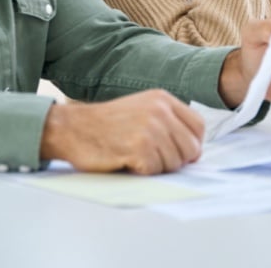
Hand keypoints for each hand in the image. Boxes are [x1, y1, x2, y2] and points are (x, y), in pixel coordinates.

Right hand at [39, 90, 203, 174]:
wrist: (72, 128)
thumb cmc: (106, 125)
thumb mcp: (141, 110)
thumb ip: (167, 122)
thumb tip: (193, 150)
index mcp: (162, 99)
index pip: (198, 127)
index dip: (192, 145)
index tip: (180, 153)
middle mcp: (160, 111)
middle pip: (191, 149)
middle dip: (176, 161)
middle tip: (153, 159)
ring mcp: (151, 129)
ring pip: (174, 164)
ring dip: (156, 168)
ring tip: (134, 156)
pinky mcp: (140, 148)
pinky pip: (155, 171)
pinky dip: (142, 172)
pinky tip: (126, 160)